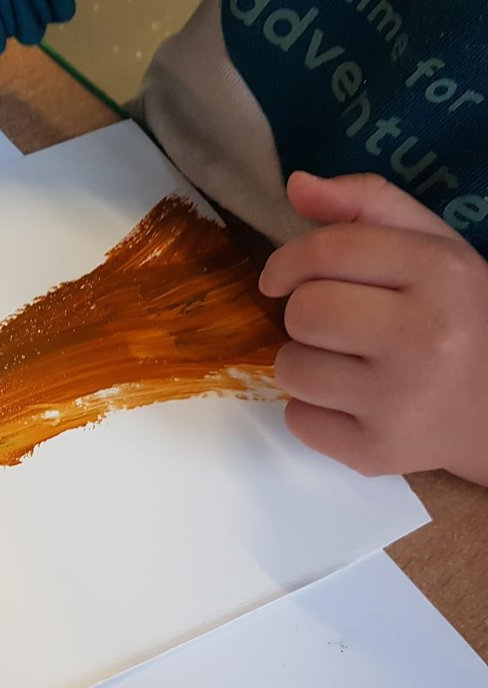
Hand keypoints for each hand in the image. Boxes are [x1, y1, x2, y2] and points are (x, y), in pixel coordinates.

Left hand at [260, 171, 487, 485]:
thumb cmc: (459, 318)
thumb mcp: (434, 249)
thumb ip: (368, 205)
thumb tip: (298, 184)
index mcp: (442, 274)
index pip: (329, 251)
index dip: (287, 262)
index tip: (279, 278)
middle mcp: (425, 337)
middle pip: (303, 312)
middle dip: (305, 316)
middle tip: (339, 327)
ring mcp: (401, 401)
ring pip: (291, 368)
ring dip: (305, 364)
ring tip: (349, 367)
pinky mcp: (377, 452)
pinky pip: (297, 420)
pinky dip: (313, 412)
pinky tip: (354, 404)